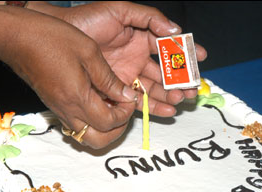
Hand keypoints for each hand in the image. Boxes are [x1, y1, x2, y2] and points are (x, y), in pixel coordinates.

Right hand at [0, 9, 137, 148]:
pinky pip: (76, 126)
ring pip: (86, 137)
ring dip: (104, 130)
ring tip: (112, 108)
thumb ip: (109, 79)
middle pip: (99, 141)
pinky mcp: (54, 107)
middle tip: (123, 111)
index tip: (129, 97)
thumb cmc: (50, 38)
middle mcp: (67, 111)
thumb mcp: (89, 53)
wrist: (16, 38)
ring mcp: (59, 111)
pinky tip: (97, 103)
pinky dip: (91, 123)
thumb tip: (126, 96)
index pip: (109, 123)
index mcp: (78, 98)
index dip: (125, 114)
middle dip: (117, 131)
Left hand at [29, 1, 207, 116]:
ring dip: (170, 95)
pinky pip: (138, 101)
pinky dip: (153, 107)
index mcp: (142, 39)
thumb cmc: (88, 19)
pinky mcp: (117, 91)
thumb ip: (150, 18)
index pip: (169, 48)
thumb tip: (176, 30)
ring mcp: (128, 76)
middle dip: (181, 81)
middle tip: (192, 88)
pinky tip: (167, 110)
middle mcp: (138, 59)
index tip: (201, 57)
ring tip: (180, 100)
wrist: (60, 35)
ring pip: (155, 89)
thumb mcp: (121, 10)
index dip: (186, 53)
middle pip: (165, 73)